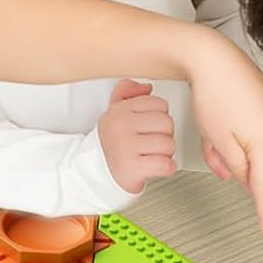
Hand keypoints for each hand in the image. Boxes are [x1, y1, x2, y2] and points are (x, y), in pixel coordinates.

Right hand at [98, 79, 176, 193]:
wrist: (94, 175)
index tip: (147, 129)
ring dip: (164, 155)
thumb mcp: (113, 114)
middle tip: (150, 145)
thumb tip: (146, 87)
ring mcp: (125, 147)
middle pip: (167, 123)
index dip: (158, 119)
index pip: (159, 104)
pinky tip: (154, 167)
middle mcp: (120, 126)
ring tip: (149, 156)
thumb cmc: (111, 145)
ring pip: (168, 145)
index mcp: (118, 111)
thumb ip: (127, 94)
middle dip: (164, 136)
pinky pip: (166, 165)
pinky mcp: (132, 168)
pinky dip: (166, 169)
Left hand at [188, 40, 262, 241]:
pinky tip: (231, 132)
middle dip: (238, 168)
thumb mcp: (219, 142)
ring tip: (220, 138)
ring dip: (242, 157)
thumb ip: (237, 169)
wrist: (215, 59)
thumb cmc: (214, 94)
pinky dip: (248, 145)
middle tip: (217, 150)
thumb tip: (248, 183)